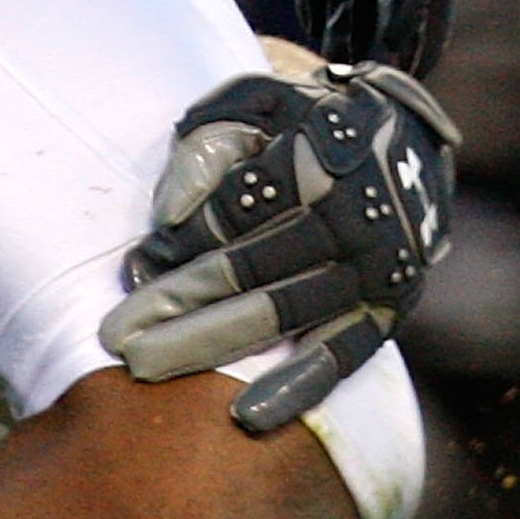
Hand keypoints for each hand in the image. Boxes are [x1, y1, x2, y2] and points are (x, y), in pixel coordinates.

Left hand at [100, 60, 459, 433]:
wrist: (404, 139)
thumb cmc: (307, 119)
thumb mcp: (258, 103)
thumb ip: (208, 143)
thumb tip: (169, 215)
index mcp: (320, 156)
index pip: (235, 211)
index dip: (180, 241)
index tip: (135, 267)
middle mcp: (352, 215)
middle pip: (252, 267)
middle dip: (176, 303)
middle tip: (115, 334)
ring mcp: (373, 268)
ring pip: (284, 314)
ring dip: (210, 344)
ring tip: (145, 366)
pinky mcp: (388, 309)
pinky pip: (341, 357)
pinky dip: (297, 387)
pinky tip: (247, 415)